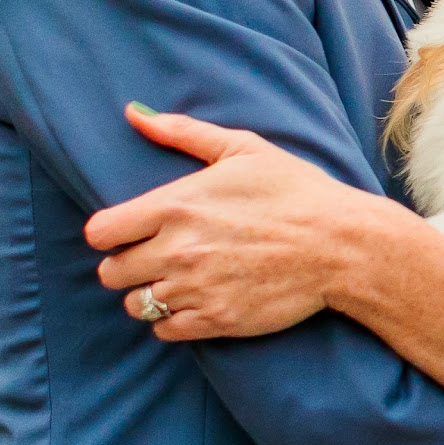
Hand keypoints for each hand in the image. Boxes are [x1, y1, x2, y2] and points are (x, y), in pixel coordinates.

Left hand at [88, 105, 425, 340]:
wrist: (344, 244)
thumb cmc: (297, 192)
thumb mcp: (245, 149)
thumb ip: (183, 132)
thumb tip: (132, 113)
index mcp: (175, 207)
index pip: (99, 233)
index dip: (112, 233)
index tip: (136, 231)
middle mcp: (176, 251)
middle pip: (111, 273)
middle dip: (131, 264)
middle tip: (163, 256)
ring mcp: (195, 289)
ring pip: (136, 304)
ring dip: (153, 293)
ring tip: (184, 279)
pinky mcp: (215, 320)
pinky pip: (165, 331)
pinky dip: (175, 320)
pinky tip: (201, 298)